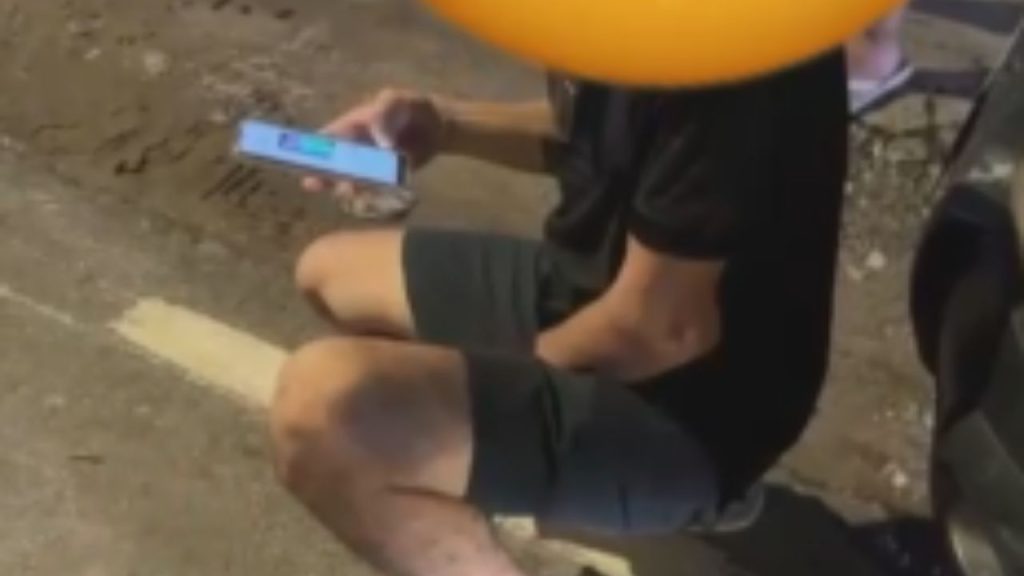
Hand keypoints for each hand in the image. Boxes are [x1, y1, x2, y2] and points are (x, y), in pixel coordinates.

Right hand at [302, 89, 446, 193]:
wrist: (439, 126)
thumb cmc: (411, 107)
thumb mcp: (396, 100)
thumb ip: (383, 115)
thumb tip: (380, 144)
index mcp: (352, 126)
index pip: (327, 139)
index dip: (312, 149)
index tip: (301, 161)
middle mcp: (357, 147)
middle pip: (334, 163)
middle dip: (323, 173)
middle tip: (314, 184)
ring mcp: (371, 164)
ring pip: (352, 179)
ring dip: (348, 185)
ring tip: (349, 188)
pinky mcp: (387, 178)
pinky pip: (374, 188)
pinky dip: (371, 192)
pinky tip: (372, 192)